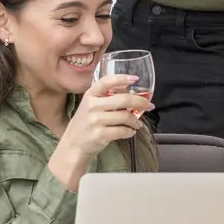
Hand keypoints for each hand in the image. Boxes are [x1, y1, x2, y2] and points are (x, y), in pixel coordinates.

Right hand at [49, 74, 153, 190]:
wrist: (73, 144)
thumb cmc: (85, 123)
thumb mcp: (90, 106)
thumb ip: (106, 98)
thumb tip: (131, 93)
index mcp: (90, 95)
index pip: (106, 81)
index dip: (121, 78)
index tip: (134, 79)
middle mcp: (92, 106)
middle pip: (123, 100)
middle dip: (140, 102)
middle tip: (149, 105)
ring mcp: (95, 121)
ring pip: (125, 116)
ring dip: (136, 121)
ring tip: (137, 124)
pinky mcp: (100, 135)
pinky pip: (123, 131)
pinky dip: (130, 131)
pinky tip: (130, 131)